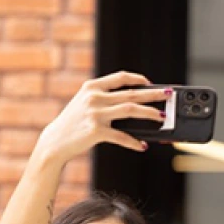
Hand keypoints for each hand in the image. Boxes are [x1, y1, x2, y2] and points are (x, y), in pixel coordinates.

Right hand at [33, 71, 167, 165]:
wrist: (55, 141)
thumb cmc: (73, 123)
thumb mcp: (84, 103)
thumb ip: (103, 98)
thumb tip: (133, 102)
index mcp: (92, 87)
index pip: (120, 77)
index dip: (137, 79)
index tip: (150, 82)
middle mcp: (94, 97)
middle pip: (131, 93)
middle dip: (153, 94)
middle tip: (168, 95)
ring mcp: (95, 114)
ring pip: (130, 110)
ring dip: (149, 113)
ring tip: (161, 117)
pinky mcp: (96, 131)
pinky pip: (122, 136)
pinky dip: (134, 142)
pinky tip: (142, 145)